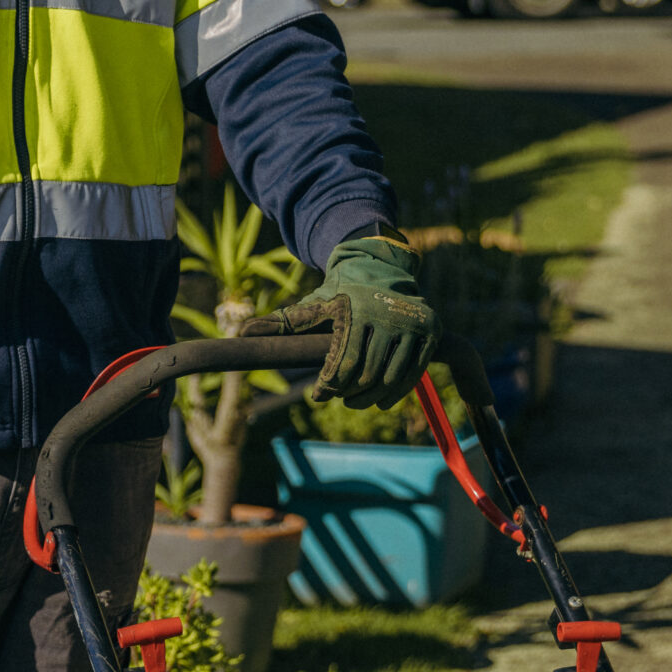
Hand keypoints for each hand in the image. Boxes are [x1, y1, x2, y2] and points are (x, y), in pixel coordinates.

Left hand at [243, 232, 435, 407]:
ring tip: (356, 401)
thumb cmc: (341, 294)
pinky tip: (381, 400)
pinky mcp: (430, 332)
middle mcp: (385, 315)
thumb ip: (281, 323)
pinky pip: (413, 374)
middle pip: (366, 375)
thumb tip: (242, 333)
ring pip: (390, 378)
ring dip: (371, 398)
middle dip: (348, 394)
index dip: (328, 387)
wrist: (383, 270)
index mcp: (353, 310)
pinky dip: (396, 393)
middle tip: (339, 399)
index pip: (341, 364)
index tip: (318, 396)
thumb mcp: (313, 305)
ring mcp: (410, 323)